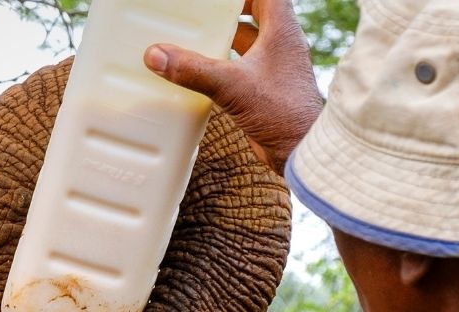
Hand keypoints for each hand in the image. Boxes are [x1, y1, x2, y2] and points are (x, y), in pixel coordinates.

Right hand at [143, 0, 322, 175]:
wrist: (301, 150)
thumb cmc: (283, 113)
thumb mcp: (232, 87)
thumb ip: (194, 70)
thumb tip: (157, 55)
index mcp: (281, 31)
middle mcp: (280, 45)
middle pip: (255, 15)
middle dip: (228, 11)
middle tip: (203, 11)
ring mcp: (274, 67)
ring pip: (247, 42)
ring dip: (225, 38)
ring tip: (197, 37)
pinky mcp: (266, 89)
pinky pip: (242, 67)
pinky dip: (224, 65)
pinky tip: (203, 72)